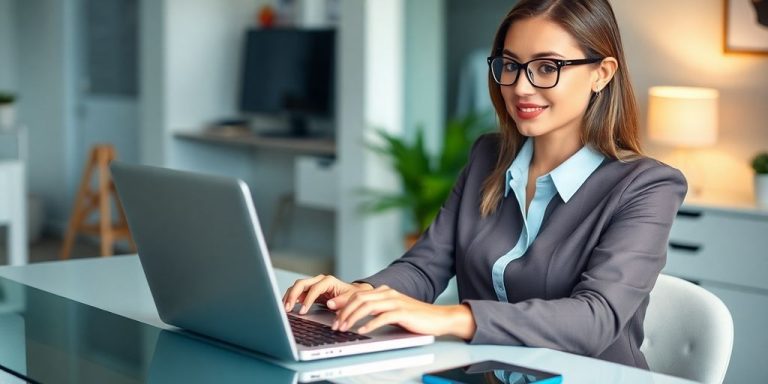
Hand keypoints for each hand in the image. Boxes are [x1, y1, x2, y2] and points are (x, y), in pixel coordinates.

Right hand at [282, 274, 372, 314]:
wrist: (353, 294)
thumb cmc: (352, 296)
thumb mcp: (350, 299)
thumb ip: (340, 302)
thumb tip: (330, 304)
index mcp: (328, 281)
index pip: (314, 289)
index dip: (307, 300)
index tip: (302, 311)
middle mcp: (319, 280)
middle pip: (301, 284)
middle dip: (292, 296)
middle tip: (287, 308)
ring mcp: (313, 284)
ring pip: (297, 287)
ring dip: (289, 296)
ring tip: (285, 308)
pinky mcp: (310, 290)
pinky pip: (297, 292)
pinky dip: (291, 298)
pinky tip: (287, 306)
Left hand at [332, 285, 475, 339]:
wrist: (438, 318)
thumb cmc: (414, 317)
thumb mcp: (392, 310)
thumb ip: (377, 309)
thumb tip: (358, 315)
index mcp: (384, 291)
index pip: (358, 293)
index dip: (343, 301)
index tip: (331, 309)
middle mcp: (388, 293)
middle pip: (359, 298)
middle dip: (344, 311)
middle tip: (335, 324)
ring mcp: (395, 302)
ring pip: (367, 306)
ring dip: (352, 318)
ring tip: (344, 328)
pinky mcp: (402, 312)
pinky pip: (382, 317)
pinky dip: (369, 324)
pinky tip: (362, 330)